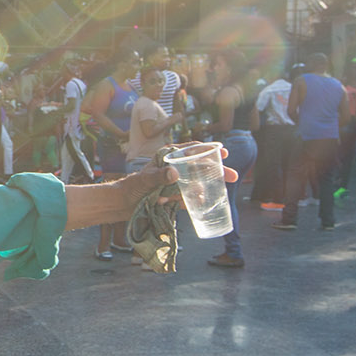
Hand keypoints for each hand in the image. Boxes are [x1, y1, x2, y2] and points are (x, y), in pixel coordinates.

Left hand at [75, 147, 238, 227]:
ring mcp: (173, 183)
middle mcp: (172, 169)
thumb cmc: (131, 188)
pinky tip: (200, 205)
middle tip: (234, 176)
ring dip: (207, 187)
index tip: (223, 153)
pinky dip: (193, 200)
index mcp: (167, 158)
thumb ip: (159, 177)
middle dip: (217, 171)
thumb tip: (175, 174)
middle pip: (199, 167)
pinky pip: (187, 197)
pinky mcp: (171, 196)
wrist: (121, 205)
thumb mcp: (145, 180)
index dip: (208, 150)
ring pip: (196, 183)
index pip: (191, 150)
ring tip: (219, 193)